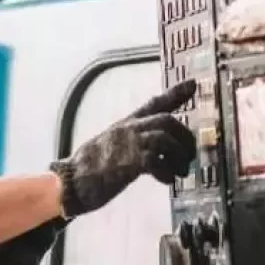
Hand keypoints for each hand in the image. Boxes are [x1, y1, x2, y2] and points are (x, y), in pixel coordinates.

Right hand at [50, 80, 196, 217]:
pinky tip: (167, 180)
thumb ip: (132, 141)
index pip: (154, 104)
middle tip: (189, 156)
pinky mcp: (127, 164)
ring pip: (164, 138)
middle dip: (185, 137)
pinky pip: (156, 162)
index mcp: (126, 125)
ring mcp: (128, 146)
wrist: (71, 181)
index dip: (175, 93)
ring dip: (179, 156)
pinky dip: (167, 172)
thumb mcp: (114, 145)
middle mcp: (128, 130)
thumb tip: (152, 148)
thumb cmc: (91, 167)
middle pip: (166, 120)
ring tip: (180, 171)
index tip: (193, 83)